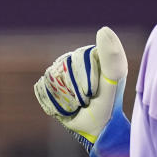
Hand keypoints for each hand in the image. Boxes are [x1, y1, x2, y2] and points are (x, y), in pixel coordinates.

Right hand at [33, 26, 130, 156]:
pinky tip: (65, 104)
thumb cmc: (109, 104)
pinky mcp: (49, 84)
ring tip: (77, 102)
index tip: (96, 91)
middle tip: (87, 99)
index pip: (78, 58)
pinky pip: (43, 86)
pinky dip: (52, 99)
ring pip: (52, 77)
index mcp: (92, 55)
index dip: (86, 77)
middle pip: (63, 67)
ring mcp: (60, 72)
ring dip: (64, 95)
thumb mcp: (114, 79)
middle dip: (75, 87)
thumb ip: (112, 55)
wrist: (96, 128)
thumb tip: (102, 29)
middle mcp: (75, 60)